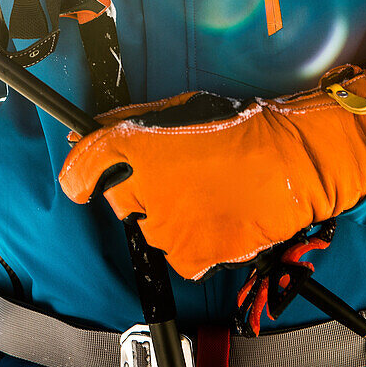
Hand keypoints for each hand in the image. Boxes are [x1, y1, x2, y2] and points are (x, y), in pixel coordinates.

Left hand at [59, 68, 365, 280]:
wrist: (286, 161)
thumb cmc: (237, 128)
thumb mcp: (177, 109)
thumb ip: (127, 121)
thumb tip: (87, 133)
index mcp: (134, 145)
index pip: (82, 168)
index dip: (79, 175)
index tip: (83, 180)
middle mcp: (142, 187)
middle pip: (118, 199)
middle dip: (136, 189)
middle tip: (174, 177)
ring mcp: (165, 225)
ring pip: (147, 228)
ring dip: (165, 216)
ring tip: (202, 195)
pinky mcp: (190, 255)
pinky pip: (176, 257)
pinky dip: (190, 245)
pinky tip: (212, 219)